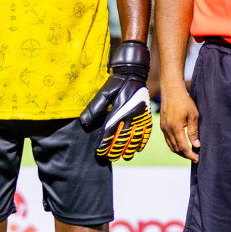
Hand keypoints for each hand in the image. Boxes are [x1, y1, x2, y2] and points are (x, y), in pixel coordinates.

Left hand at [79, 41, 153, 159]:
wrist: (134, 73)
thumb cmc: (117, 83)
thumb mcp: (103, 93)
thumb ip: (94, 108)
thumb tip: (84, 122)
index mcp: (118, 111)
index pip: (110, 132)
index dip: (104, 144)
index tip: (100, 152)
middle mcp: (130, 116)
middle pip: (123, 138)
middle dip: (116, 150)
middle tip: (110, 158)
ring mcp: (140, 117)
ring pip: (135, 138)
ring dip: (129, 149)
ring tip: (124, 156)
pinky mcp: (147, 116)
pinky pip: (146, 132)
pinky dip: (142, 142)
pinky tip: (137, 148)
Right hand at [159, 82, 201, 161]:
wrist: (171, 91)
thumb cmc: (184, 101)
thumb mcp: (193, 115)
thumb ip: (194, 132)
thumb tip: (196, 145)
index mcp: (175, 128)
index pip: (183, 147)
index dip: (190, 155)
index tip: (197, 159)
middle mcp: (167, 130)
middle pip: (176, 149)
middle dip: (185, 155)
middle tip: (195, 157)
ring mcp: (163, 128)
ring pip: (171, 146)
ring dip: (180, 151)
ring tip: (189, 153)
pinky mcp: (162, 126)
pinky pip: (168, 140)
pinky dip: (175, 145)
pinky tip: (181, 145)